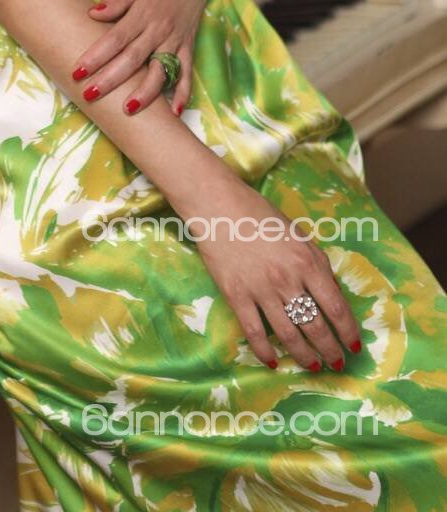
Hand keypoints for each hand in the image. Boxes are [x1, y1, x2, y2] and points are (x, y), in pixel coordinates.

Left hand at [71, 0, 216, 115]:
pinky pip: (187, 73)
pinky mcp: (188, 47)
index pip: (115, 39)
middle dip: (111, 79)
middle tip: (90, 95)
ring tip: (129, 109)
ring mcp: (175, 41)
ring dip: (146, 92)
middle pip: (133, 59)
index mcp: (142, 14)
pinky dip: (183, 92)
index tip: (78, 71)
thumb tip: (92, 13)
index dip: (96, 56)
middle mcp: (159, 30)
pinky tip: (176, 112)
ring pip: (161, 71)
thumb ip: (115, 1)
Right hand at [187, 176, 362, 371]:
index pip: (336, 307)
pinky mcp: (237, 296)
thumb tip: (333, 293)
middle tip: (338, 364)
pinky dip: (265, 352)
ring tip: (314, 367)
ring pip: (289, 336)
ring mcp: (261, 290)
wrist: (219, 207)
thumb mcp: (299, 235)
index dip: (348, 331)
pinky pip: (255, 333)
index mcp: (307, 262)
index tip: (354, 346)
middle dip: (331, 350)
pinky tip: (274, 362)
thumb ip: (318, 263)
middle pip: (315, 327)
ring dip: (305, 357)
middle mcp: (288, 280)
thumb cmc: (261, 216)